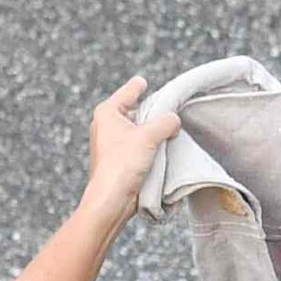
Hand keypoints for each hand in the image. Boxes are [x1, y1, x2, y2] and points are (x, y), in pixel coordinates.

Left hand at [85, 77, 184, 213]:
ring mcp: (111, 143)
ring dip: (153, 134)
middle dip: (152, 114)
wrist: (112, 199)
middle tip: (169, 115)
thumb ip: (165, 123)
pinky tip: (160, 153)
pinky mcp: (118, 160)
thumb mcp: (149, 137)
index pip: (128, 93)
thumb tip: (174, 120)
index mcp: (107, 112)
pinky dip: (149, 147)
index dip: (138, 87)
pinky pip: (137, 146)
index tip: (143, 82)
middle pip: (135, 112)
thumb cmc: (123, 164)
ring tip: (168, 137)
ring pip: (137, 131)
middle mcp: (106, 125)